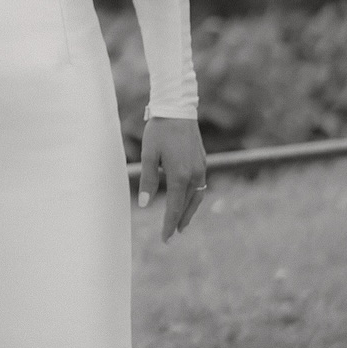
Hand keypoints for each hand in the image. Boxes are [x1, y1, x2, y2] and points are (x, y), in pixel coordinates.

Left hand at [138, 115, 207, 240]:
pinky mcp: (203, 161)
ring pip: (196, 197)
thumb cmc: (159, 131)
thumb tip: (143, 204)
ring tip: (181, 224)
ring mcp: (201, 168)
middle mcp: (194, 175)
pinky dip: (194, 198)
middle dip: (179, 222)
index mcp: (179, 175)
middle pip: (187, 205)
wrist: (177, 109)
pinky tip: (187, 200)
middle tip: (172, 236)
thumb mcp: (148, 155)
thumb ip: (147, 180)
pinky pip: (200, 186)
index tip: (164, 239)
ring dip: (189, 212)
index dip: (168, 224)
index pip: (174, 208)